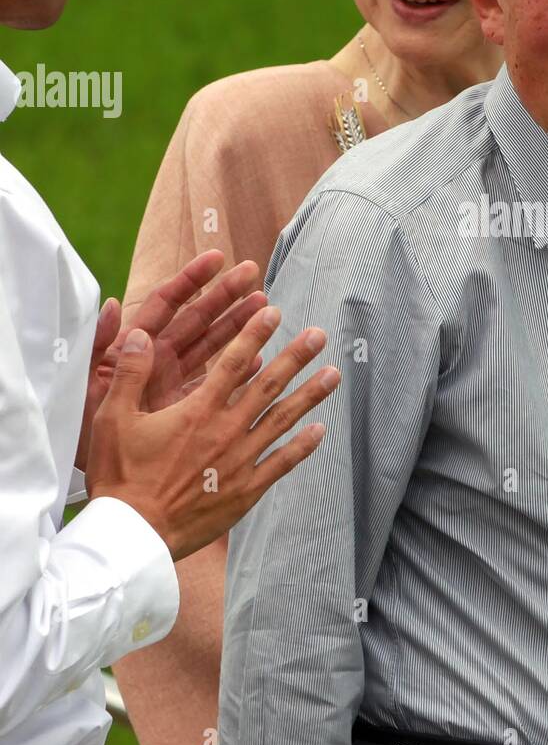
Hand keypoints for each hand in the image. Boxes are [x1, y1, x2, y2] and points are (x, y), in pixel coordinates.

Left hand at [75, 251, 266, 469]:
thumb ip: (98, 346)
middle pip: (197, 319)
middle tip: (253, 273)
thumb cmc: (84, 436)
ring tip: (266, 306)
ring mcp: (176, 384)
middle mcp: (158, 361)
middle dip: (225, 294)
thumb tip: (115, 305)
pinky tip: (263, 360)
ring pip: (213, 347)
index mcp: (134, 349)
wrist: (100, 485)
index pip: (166, 304)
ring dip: (239, 326)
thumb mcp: (87, 389)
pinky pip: (220, 384)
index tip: (218, 259)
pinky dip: (241, 372)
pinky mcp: (189, 409)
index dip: (191, 279)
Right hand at [85, 305, 340, 561]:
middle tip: (319, 335)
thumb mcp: (113, 419)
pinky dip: (303, 446)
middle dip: (296, 357)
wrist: (134, 534)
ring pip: (283, 420)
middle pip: (269, 386)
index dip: (255, 334)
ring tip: (334, 374)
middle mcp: (226, 430)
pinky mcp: (246, 491)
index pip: (233, 363)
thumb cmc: (120, 477)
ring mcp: (240, 461)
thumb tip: (139, 335)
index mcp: (197, 410)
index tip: (274, 313)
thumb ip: (131, 374)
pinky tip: (320, 430)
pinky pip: (282, 464)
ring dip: (309, 395)